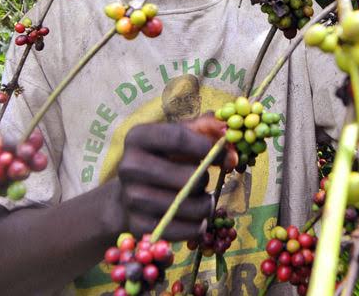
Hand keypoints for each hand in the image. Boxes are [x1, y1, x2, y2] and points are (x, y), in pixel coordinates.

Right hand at [116, 121, 219, 240]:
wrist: (131, 191)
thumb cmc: (164, 157)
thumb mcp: (181, 135)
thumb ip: (208, 129)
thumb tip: (230, 141)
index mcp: (137, 137)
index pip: (179, 138)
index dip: (207, 147)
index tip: (223, 154)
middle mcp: (129, 166)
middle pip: (186, 177)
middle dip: (204, 180)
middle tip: (204, 180)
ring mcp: (131, 198)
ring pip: (187, 206)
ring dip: (204, 205)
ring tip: (202, 199)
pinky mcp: (138, 226)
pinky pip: (182, 230)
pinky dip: (197, 226)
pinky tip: (196, 218)